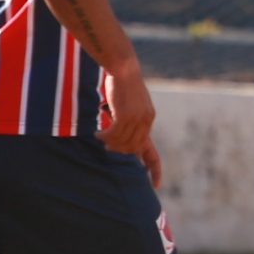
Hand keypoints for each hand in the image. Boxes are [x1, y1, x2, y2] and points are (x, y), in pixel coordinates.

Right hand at [98, 67, 162, 185]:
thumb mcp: (130, 105)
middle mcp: (145, 122)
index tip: (155, 185)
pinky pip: (113, 134)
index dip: (154, 170)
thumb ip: (128, 122)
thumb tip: (115, 141)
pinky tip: (97, 133)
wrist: (124, 68)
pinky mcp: (126, 115)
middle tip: (106, 147)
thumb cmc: (123, 85)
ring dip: (109, 143)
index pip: (152, 152)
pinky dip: (104, 136)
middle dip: (118, 153)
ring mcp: (137, 119)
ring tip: (100, 137)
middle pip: (131, 150)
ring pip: (121, 143)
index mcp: (148, 121)